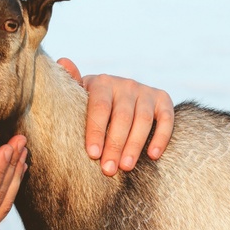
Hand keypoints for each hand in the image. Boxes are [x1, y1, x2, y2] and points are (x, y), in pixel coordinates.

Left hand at [57, 58, 173, 175]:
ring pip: (143, 120)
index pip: (100, 108)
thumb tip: (63, 61)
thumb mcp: (80, 93)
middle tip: (109, 169)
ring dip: (135, 145)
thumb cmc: (94, 102)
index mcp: (102, 83)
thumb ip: (72, 81)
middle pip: (122, 117)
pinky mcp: (163, 99)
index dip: (97, 131)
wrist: (121, 95)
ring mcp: (146, 91)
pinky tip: (153, 155)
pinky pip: (167, 119)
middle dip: (115, 145)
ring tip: (126, 167)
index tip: (93, 154)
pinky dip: (161, 137)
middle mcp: (126, 84)